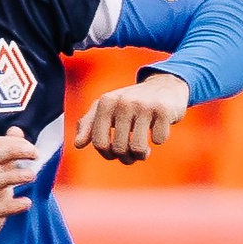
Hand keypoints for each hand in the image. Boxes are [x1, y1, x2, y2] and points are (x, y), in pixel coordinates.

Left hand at [73, 72, 188, 161]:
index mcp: (106, 103)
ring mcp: (144, 105)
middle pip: (119, 149)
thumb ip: (88, 125)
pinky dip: (160, 138)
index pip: (99, 143)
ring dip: (142, 154)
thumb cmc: (131, 103)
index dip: (107, 154)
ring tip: (144, 149)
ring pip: (138, 148)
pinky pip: (158, 140)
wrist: (165, 86)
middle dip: (126, 157)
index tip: (115, 152)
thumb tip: (77, 145)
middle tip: (133, 152)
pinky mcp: (163, 110)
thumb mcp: (107, 109)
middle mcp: (123, 102)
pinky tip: (159, 128)